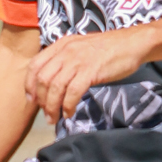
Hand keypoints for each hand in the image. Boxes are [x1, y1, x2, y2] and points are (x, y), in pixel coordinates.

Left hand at [24, 27, 148, 123]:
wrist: (132, 43)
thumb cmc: (108, 49)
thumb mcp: (80, 48)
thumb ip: (65, 60)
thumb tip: (52, 83)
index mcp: (61, 45)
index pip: (35, 65)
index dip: (29, 84)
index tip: (32, 100)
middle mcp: (66, 51)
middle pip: (42, 79)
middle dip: (41, 101)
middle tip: (46, 114)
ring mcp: (78, 60)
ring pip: (55, 87)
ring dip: (52, 107)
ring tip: (55, 118)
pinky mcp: (90, 71)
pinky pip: (72, 92)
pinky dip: (68, 106)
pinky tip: (69, 113)